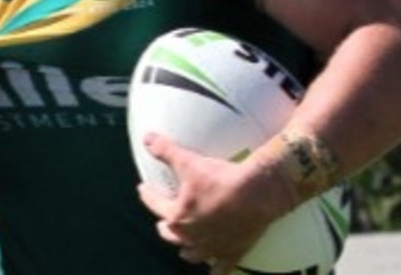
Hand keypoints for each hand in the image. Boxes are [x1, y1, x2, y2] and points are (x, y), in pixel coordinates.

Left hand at [136, 132, 293, 274]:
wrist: (257, 192)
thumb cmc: (221, 178)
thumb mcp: (188, 161)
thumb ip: (165, 150)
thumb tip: (146, 139)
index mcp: (177, 216)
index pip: (154, 204)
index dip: (147, 195)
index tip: (143, 189)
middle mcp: (192, 236)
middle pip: (171, 233)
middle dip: (165, 225)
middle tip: (164, 218)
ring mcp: (212, 247)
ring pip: (192, 253)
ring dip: (186, 248)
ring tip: (183, 245)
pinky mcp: (233, 251)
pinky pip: (221, 268)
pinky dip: (216, 270)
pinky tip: (213, 272)